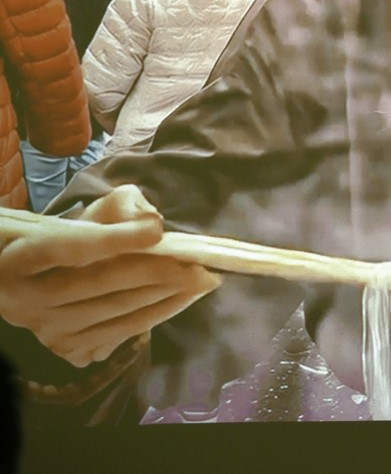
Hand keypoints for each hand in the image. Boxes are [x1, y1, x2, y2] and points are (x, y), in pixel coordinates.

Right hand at [0, 185, 219, 367]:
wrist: (21, 281)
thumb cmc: (54, 238)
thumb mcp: (73, 214)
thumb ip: (114, 208)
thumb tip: (151, 220)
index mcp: (22, 254)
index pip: (73, 245)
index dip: (116, 238)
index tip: (157, 229)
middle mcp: (27, 299)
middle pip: (103, 283)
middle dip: (159, 272)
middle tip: (202, 265)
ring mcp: (47, 329)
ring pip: (116, 312)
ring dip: (167, 296)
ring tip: (203, 281)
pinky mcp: (66, 348)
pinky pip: (120, 333)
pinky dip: (155, 314)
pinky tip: (180, 299)